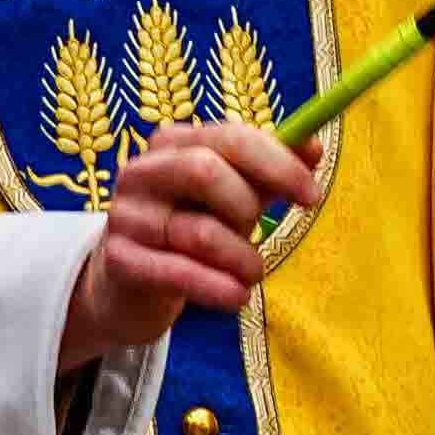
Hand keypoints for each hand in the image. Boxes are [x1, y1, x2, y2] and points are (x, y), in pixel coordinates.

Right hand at [64, 116, 328, 362]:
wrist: (130, 282)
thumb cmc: (191, 227)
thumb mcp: (233, 195)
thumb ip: (271, 172)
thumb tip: (313, 148)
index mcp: (173, 143)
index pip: (231, 137)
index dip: (279, 165)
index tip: (312, 196)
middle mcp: (143, 171)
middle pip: (205, 170)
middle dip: (248, 207)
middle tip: (263, 233)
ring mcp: (127, 215)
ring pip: (200, 231)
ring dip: (242, 259)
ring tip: (251, 273)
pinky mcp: (121, 260)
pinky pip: (180, 273)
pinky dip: (219, 288)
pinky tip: (236, 297)